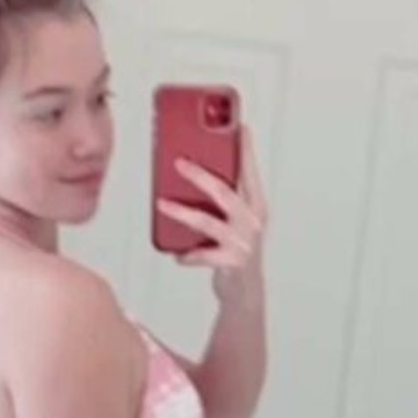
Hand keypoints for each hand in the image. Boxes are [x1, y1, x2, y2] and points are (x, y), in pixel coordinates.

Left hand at [156, 125, 268, 291]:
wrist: (244, 290)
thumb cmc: (234, 249)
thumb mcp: (235, 220)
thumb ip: (223, 197)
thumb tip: (189, 171)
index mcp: (255, 205)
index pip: (250, 172)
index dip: (246, 150)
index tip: (240, 127)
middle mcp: (253, 221)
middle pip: (224, 192)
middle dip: (199, 175)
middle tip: (178, 163)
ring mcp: (243, 243)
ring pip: (208, 222)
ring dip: (182, 213)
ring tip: (162, 204)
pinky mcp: (231, 263)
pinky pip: (202, 256)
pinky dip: (187, 255)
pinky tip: (176, 255)